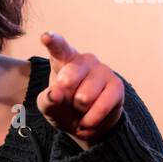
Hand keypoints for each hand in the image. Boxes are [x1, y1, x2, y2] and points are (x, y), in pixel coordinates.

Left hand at [36, 32, 124, 148]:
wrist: (86, 124)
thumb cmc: (63, 107)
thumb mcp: (48, 105)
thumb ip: (47, 99)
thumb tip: (55, 94)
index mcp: (63, 60)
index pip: (59, 48)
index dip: (53, 42)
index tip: (46, 36)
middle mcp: (84, 60)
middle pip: (69, 77)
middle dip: (65, 94)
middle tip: (68, 100)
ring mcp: (102, 71)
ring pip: (84, 97)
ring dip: (79, 110)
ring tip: (81, 108)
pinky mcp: (116, 86)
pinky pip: (101, 107)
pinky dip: (91, 119)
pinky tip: (89, 118)